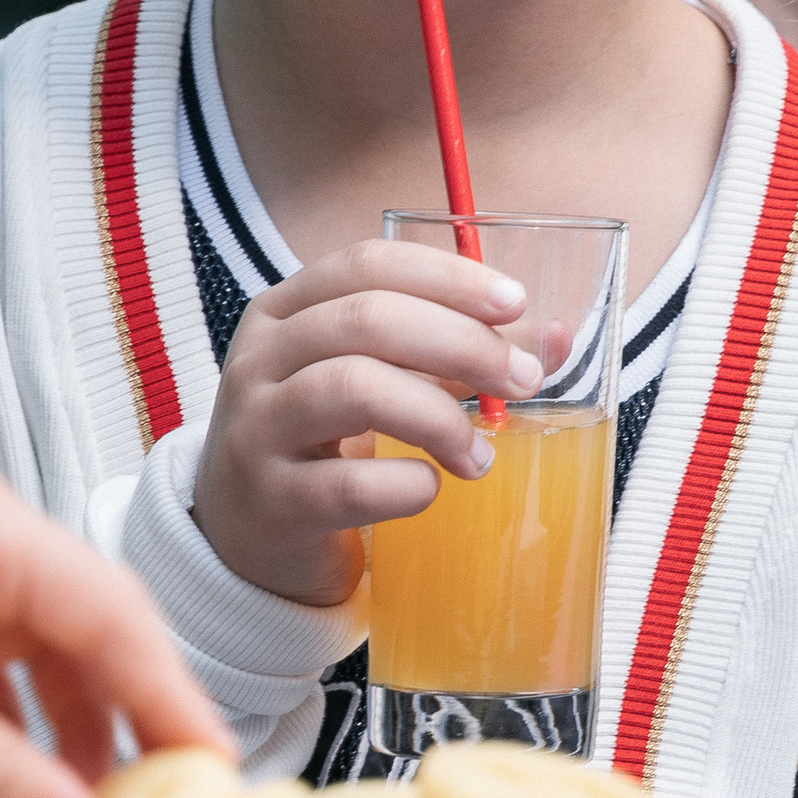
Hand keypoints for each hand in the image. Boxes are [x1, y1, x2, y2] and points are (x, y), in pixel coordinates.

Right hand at [190, 240, 540, 608]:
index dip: (448, 277)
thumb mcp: (370, 380)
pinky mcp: (269, 501)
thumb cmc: (317, 443)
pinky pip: (350, 484)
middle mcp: (258, 361)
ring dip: (440, 417)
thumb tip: (552, 337)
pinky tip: (429, 489)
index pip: (365, 265)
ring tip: (478, 454)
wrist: (245, 533)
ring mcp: (256, 429)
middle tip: (520, 382)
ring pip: (354, 388)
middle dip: (463, 344)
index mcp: (283, 314)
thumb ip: (450, 354)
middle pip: (367, 319)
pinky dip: (409, 486)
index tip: (514, 305)